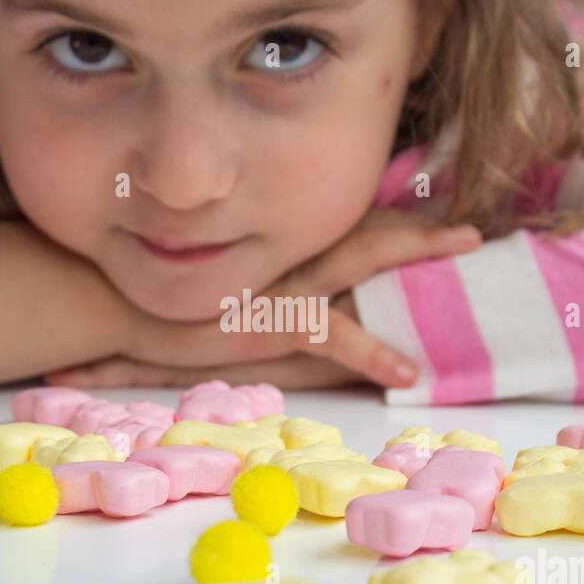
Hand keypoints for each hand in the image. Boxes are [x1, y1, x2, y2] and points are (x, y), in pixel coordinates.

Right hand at [45, 209, 482, 389]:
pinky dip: (372, 352)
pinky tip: (408, 373)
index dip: (389, 218)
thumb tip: (288, 292)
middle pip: (366, 230)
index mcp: (277, 244)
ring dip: (417, 255)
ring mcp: (281, 282)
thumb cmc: (160, 294)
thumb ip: (247, 277)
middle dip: (420, 230)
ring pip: (362, 257)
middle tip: (472, 230)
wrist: (111, 300)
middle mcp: (285, 252)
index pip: (344, 221)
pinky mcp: (269, 322)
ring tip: (468, 246)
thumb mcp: (212, 281)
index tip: (434, 211)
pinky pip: (332, 334)